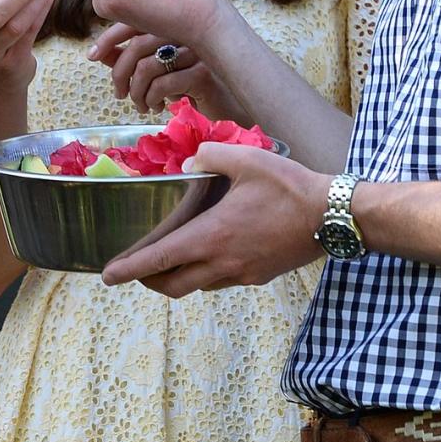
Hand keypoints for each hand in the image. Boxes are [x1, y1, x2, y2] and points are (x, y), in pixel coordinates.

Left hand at [87, 24, 251, 121]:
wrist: (229, 108)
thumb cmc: (192, 88)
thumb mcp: (157, 71)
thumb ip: (129, 59)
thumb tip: (98, 52)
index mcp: (173, 24)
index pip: (133, 22)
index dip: (109, 38)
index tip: (92, 56)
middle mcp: (185, 31)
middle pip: (137, 45)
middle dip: (119, 73)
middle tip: (119, 94)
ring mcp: (197, 50)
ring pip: (147, 66)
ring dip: (136, 92)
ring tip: (142, 105)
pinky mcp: (203, 73)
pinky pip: (163, 84)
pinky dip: (151, 99)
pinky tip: (158, 108)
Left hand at [101, 142, 328, 295]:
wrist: (332, 216)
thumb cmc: (289, 186)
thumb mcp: (247, 159)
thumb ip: (211, 155)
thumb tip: (190, 162)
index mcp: (213, 236)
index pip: (160, 259)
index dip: (130, 268)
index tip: (108, 276)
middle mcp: (222, 263)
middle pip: (173, 285)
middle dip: (150, 279)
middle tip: (138, 267)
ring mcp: (242, 273)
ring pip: (199, 285)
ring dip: (180, 277)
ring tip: (175, 256)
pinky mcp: (259, 276)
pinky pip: (222, 280)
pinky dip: (208, 272)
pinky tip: (216, 249)